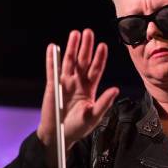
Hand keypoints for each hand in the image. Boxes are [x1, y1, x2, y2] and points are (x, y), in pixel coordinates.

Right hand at [37, 29, 118, 167]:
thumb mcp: (94, 117)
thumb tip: (116, 89)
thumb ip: (104, 103)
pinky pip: (52, 70)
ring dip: (71, 48)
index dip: (99, 58)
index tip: (103, 46)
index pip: (96, 69)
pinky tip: (53, 47)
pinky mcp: (53, 86)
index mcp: (90, 89)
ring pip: (69, 62)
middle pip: (83, 61)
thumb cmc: (78, 128)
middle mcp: (78, 83)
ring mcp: (65, 83)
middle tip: (88, 32)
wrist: (59, 135)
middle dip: (86, 47)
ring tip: (75, 34)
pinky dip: (52, 59)